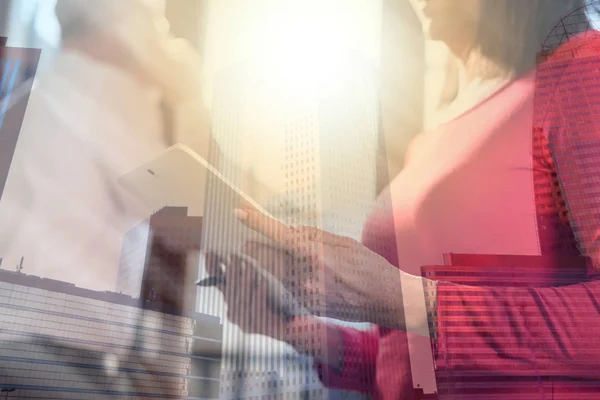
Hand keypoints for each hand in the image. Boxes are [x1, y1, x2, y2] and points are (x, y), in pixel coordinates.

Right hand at [204, 251, 308, 339]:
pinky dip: (258, 296)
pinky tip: (262, 285)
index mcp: (232, 296)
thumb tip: (239, 249)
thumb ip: (250, 266)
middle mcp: (233, 309)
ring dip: (245, 283)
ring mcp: (242, 320)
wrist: (292, 321)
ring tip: (249, 268)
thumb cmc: (276, 297)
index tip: (209, 252)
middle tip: (233, 259)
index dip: (212, 267)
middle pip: (229, 290)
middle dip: (231, 273)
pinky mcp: (254, 327)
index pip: (217, 281)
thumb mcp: (264, 277)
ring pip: (241, 300)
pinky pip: (256, 309)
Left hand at [235, 208, 405, 328]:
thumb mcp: (344, 242)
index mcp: (316, 255)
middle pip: (263, 258)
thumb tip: (289, 231)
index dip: (256, 222)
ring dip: (268, 265)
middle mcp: (306, 277)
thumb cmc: (370, 268)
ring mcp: (304, 296)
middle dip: (255, 248)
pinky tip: (299, 277)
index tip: (239, 213)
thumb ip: (313, 236)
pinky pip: (284, 290)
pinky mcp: (306, 308)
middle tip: (256, 242)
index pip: (278, 234)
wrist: (386, 301)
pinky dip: (283, 280)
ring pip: (270, 275)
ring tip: (286, 261)